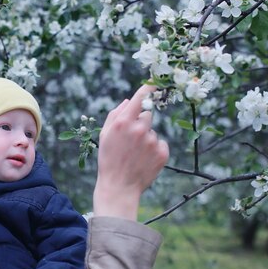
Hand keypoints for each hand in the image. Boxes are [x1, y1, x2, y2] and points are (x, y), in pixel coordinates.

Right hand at [93, 84, 168, 220]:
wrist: (119, 186)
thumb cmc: (108, 159)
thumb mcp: (105, 135)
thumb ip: (115, 114)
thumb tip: (128, 101)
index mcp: (123, 122)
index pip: (139, 98)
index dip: (148, 88)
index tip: (154, 83)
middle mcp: (140, 129)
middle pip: (148, 114)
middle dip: (142, 122)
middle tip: (131, 139)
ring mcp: (152, 141)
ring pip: (153, 131)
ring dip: (146, 138)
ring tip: (135, 154)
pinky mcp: (162, 153)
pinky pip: (160, 143)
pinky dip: (154, 150)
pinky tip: (144, 160)